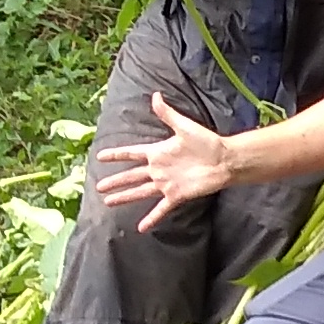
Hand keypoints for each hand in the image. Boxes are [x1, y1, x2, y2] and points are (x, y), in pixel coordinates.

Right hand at [91, 95, 245, 229]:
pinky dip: (151, 218)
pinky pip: (161, 208)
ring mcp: (166, 183)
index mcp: (158, 152)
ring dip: (125, 197)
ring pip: (140, 191)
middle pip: (131, 175)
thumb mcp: (184, 126)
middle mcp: (158, 169)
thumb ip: (167, 114)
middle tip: (99, 186)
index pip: (132, 153)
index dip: (117, 155)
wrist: (224, 160)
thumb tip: (155, 95)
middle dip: (115, 181)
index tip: (100, 156)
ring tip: (109, 202)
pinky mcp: (176, 195)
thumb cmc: (206, 142)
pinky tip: (140, 227)